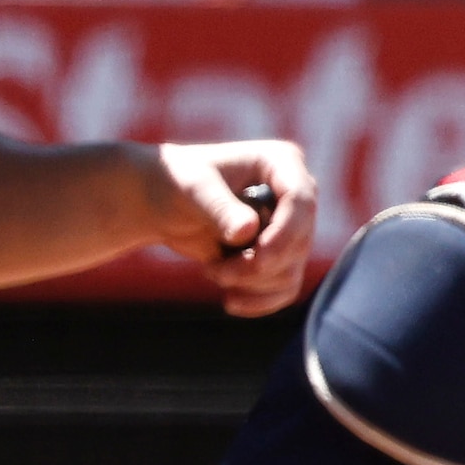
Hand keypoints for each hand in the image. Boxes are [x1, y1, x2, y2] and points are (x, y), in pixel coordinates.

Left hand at [149, 138, 318, 315]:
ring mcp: (290, 227)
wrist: (162, 201)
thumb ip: (219, 207)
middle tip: (215, 271)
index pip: (302, 201)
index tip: (257, 258)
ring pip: (291, 270)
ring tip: (214, 272)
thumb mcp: (192, 188)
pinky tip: (230, 300)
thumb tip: (247, 231)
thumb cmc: (175, 181)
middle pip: (299, 242)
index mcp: (281, 164)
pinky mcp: (281, 255)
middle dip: (258, 265)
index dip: (284, 234)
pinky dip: (260, 300)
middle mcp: (295, 196)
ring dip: (251, 283)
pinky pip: (285, 288)